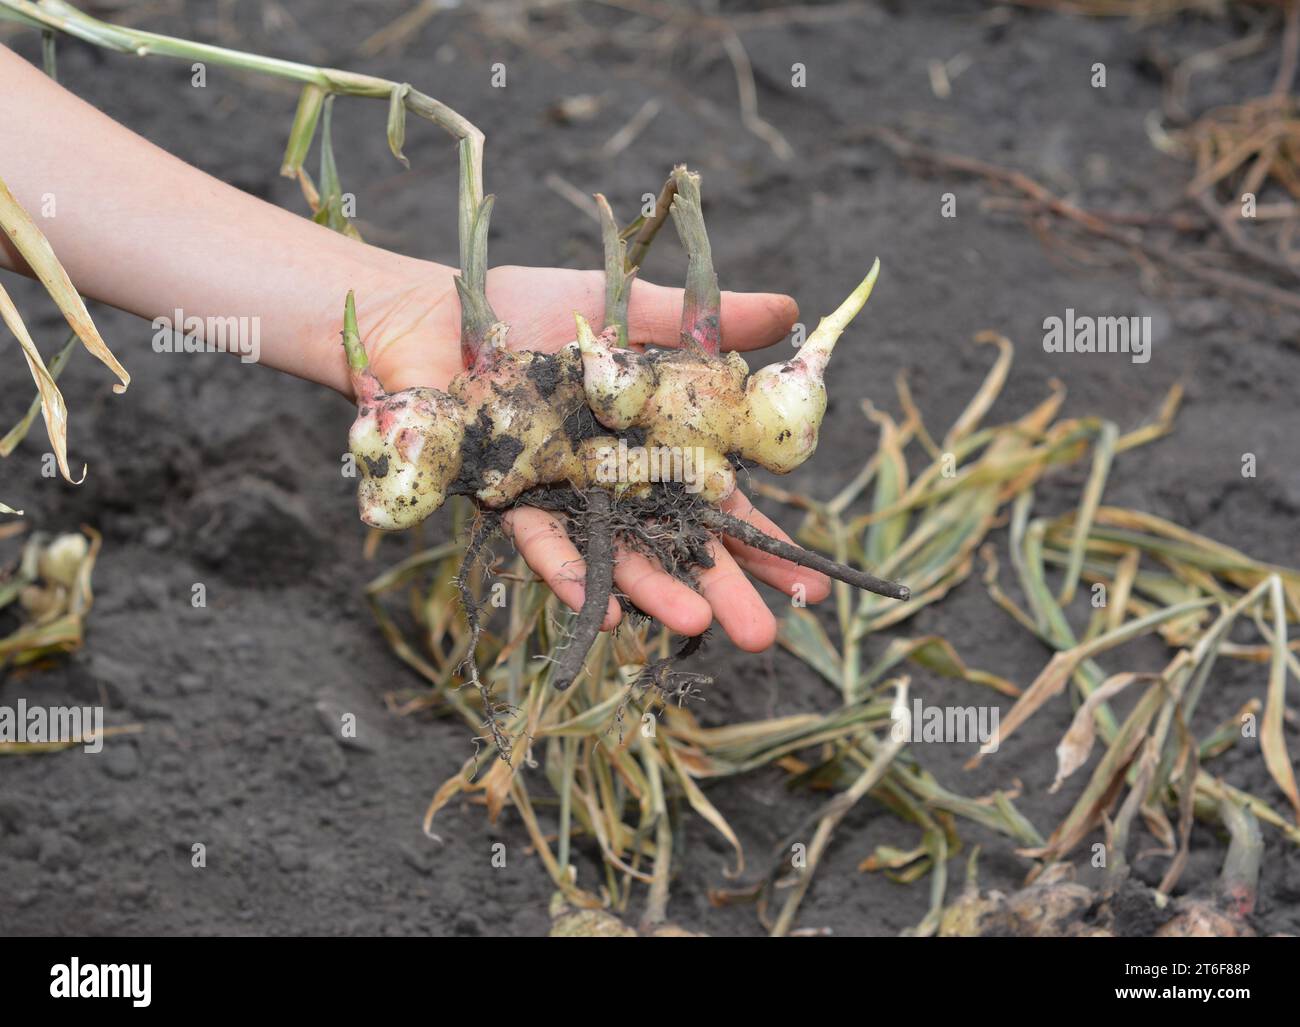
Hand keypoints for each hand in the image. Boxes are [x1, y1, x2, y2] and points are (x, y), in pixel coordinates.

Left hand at [357, 263, 831, 650]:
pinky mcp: (505, 499)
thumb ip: (706, 322)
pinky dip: (572, 571)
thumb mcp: (633, 308)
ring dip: (655, 592)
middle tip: (764, 636)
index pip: (717, 502)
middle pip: (675, 541)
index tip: (803, 583)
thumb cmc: (530, 306)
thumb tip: (792, 312)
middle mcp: (612, 481)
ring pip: (616, 553)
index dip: (758, 540)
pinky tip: (607, 608)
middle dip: (720, 588)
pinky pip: (540, 541)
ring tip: (698, 627)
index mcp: (649, 443)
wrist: (434, 308)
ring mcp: (561, 496)